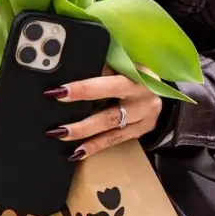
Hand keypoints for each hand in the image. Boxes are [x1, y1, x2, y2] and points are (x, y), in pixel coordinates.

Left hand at [46, 71, 161, 161]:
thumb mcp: (118, 63)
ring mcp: (146, 117)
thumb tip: (68, 80)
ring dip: (86, 137)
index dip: (83, 90)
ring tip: (63, 138)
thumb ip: (100, 70)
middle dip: (83, 125)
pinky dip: (97, 146)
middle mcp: (144, 100)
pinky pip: (117, 140)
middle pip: (111, 116)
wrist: (156, 82)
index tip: (58, 94)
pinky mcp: (143, 129)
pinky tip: (79, 152)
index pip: (107, 85)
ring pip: (113, 131)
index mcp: (137, 77)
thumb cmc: (130, 69)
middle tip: (58, 130)